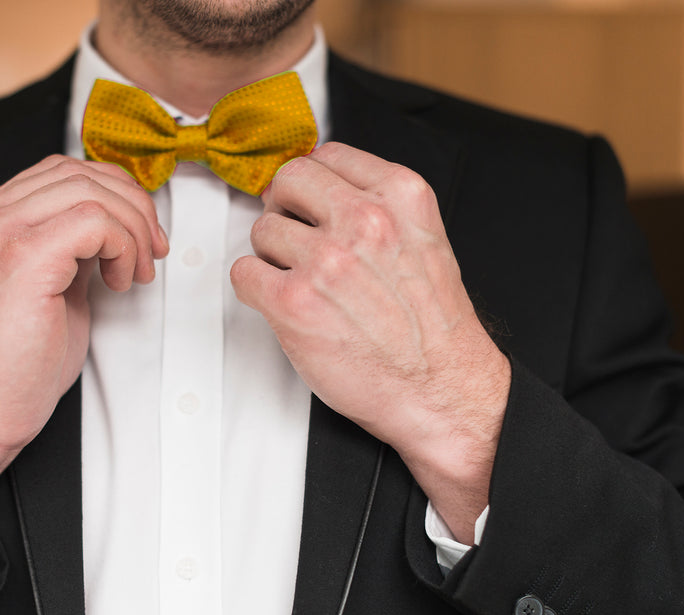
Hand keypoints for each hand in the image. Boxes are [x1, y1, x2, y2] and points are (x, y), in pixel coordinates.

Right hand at [0, 155, 167, 508]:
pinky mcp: (20, 259)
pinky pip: (93, 221)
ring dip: (131, 228)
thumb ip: (71, 249)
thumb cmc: (11, 367)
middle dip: (131, 206)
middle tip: (150, 250)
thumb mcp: (48, 290)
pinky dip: (121, 245)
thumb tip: (115, 226)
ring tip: (134, 271)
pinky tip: (118, 281)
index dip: (112, 194)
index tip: (139, 235)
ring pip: (88, 190)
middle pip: (76, 172)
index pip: (58, 172)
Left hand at [230, 142, 508, 542]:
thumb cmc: (432, 327)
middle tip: (296, 238)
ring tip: (302, 283)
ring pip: (262, 229)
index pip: (328, 155)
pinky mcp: (293, 302)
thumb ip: (380, 205)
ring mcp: (326, 260)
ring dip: (272, 255)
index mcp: (401, 196)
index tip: (309, 203)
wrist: (439, 389)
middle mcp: (364, 220)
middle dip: (285, 208)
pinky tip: (283, 303)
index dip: (312, 183)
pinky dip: (255, 288)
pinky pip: (244, 272)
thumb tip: (324, 187)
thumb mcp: (424, 240)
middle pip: (287, 180)